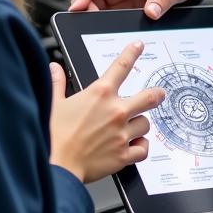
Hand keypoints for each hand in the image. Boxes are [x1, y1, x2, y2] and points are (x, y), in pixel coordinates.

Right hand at [48, 42, 164, 183]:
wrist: (56, 166)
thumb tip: (54, 69)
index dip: (132, 53)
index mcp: (100, 94)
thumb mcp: (52, 104)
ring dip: (140, 125)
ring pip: (145, 124)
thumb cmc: (53, 136)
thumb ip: (57, 84)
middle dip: (157, 94)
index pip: (121, 66)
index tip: (138, 46)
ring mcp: (122, 133)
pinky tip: (134, 146)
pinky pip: (143, 149)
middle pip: (149, 97)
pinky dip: (141, 147)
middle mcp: (115, 111)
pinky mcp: (123, 154)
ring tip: (131, 128)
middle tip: (160, 94)